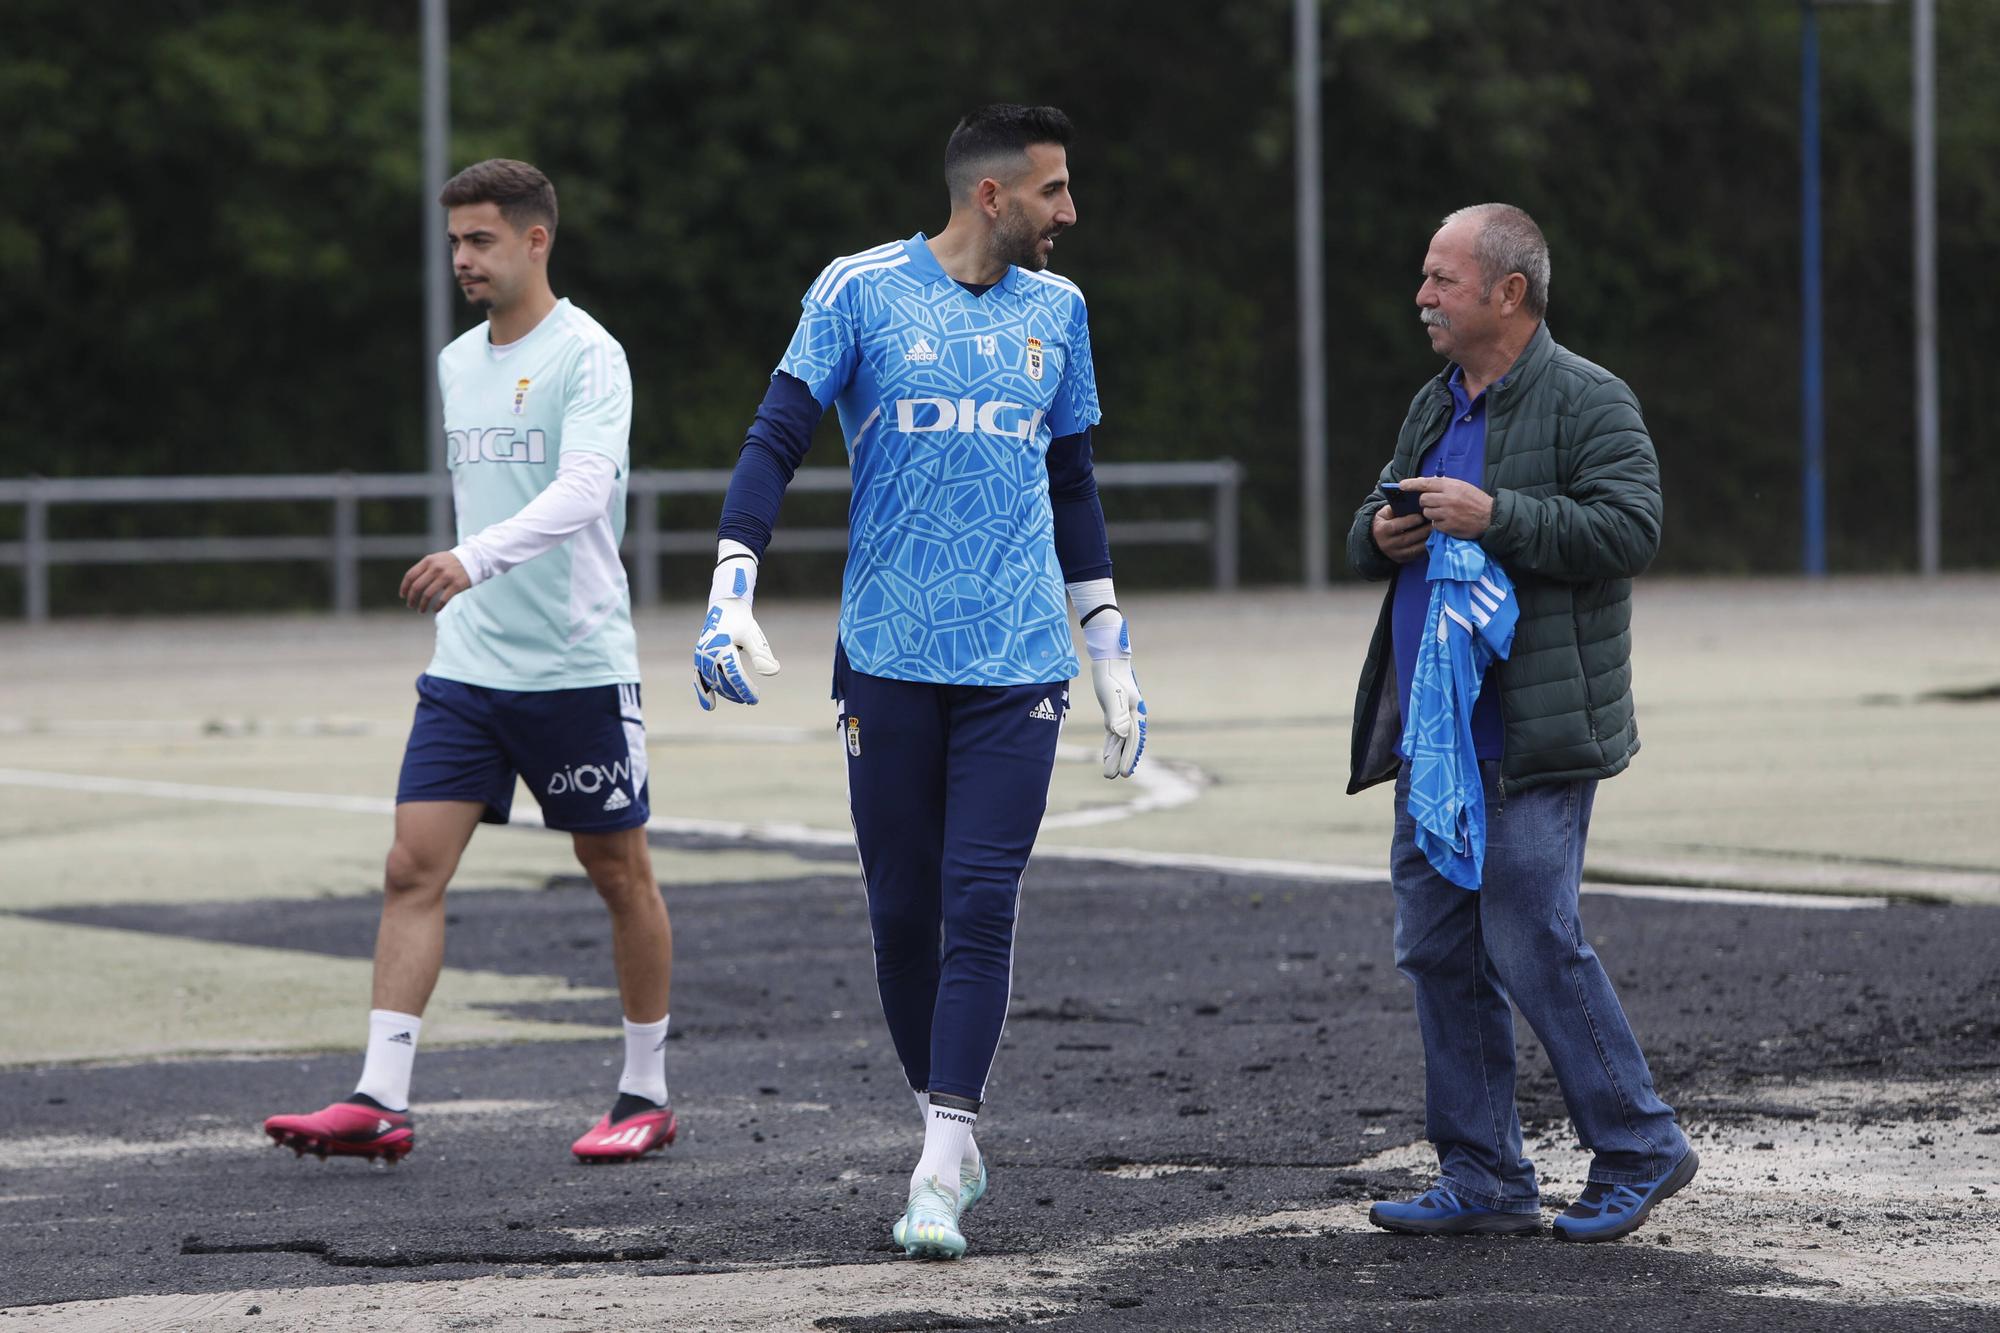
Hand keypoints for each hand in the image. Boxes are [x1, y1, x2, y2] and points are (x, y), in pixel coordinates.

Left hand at [400, 552, 470, 612]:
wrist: (474, 559)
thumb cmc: (452, 562)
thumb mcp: (436, 560)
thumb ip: (424, 569)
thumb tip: (411, 586)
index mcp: (428, 561)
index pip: (410, 575)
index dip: (404, 587)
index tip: (403, 596)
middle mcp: (436, 568)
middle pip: (417, 586)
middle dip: (411, 598)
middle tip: (410, 605)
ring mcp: (446, 577)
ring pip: (428, 594)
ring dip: (422, 605)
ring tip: (421, 610)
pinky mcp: (456, 585)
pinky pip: (443, 599)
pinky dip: (437, 607)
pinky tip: (435, 610)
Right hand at [694, 598, 779, 707]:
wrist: (725, 606)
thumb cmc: (741, 621)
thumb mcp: (754, 636)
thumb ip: (762, 655)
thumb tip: (773, 672)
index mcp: (722, 647)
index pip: (735, 675)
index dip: (745, 689)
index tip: (755, 699)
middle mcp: (708, 653)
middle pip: (723, 681)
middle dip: (738, 693)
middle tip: (753, 699)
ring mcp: (701, 657)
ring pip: (713, 682)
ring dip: (726, 693)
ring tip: (742, 699)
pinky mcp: (699, 658)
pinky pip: (699, 679)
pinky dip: (704, 692)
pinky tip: (710, 707)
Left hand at [1091, 658, 1146, 777]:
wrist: (1109, 661)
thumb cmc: (1110, 677)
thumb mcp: (1112, 695)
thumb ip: (1118, 715)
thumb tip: (1121, 734)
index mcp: (1134, 714)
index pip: (1132, 741)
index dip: (1128, 757)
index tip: (1124, 773)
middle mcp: (1132, 717)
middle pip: (1127, 743)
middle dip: (1121, 760)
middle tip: (1113, 776)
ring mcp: (1123, 715)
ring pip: (1120, 740)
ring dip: (1115, 756)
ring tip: (1108, 772)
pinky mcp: (1114, 713)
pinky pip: (1114, 734)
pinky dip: (1110, 745)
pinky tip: (1106, 754)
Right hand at [1371, 505, 1431, 563]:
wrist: (1377, 539)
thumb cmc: (1384, 521)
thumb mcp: (1385, 513)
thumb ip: (1396, 509)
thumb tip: (1412, 505)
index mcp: (1382, 531)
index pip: (1396, 526)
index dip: (1410, 521)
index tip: (1421, 516)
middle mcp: (1387, 544)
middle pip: (1407, 538)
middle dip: (1422, 531)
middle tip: (1434, 523)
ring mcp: (1394, 554)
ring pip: (1413, 548)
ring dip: (1426, 540)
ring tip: (1435, 531)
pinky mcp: (1401, 559)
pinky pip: (1416, 555)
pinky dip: (1425, 547)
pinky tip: (1432, 540)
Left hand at [1394, 475, 1492, 538]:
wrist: (1491, 517)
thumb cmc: (1475, 500)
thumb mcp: (1462, 486)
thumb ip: (1444, 485)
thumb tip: (1424, 483)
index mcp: (1451, 486)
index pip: (1426, 483)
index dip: (1411, 484)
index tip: (1401, 485)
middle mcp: (1448, 498)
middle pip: (1423, 500)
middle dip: (1424, 502)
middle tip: (1434, 504)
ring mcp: (1447, 513)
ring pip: (1427, 513)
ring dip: (1431, 514)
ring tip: (1444, 513)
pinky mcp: (1448, 526)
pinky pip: (1434, 524)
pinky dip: (1438, 524)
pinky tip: (1449, 522)